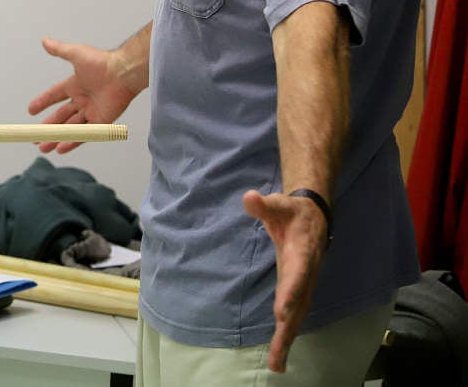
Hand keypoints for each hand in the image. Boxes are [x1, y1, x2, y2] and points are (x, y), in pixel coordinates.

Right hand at [27, 37, 138, 152]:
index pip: (54, 96)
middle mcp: (82, 99)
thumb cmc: (102, 62)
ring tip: (43, 147)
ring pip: (70, 128)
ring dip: (56, 138)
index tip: (31, 111)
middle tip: (35, 137)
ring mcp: (91, 111)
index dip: (42, 102)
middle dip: (47, 128)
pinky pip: (84, 134)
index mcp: (74, 85)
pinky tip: (61, 148)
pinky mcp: (101, 122)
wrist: (123, 73)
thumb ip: (59, 50)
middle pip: (60, 117)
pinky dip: (72, 142)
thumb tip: (45, 41)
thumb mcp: (76, 53)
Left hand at [242, 189, 328, 371]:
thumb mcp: (279, 203)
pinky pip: (294, 315)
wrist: (314, 216)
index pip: (298, 274)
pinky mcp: (299, 291)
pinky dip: (287, 335)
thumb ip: (263, 204)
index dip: (291, 292)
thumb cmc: (292, 211)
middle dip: (288, 329)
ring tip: (277, 365)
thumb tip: (249, 198)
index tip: (281, 313)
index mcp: (303, 252)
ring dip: (287, 339)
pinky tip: (279, 355)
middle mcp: (307, 273)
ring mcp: (304, 284)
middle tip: (277, 354)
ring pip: (298, 315)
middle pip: (299, 304)